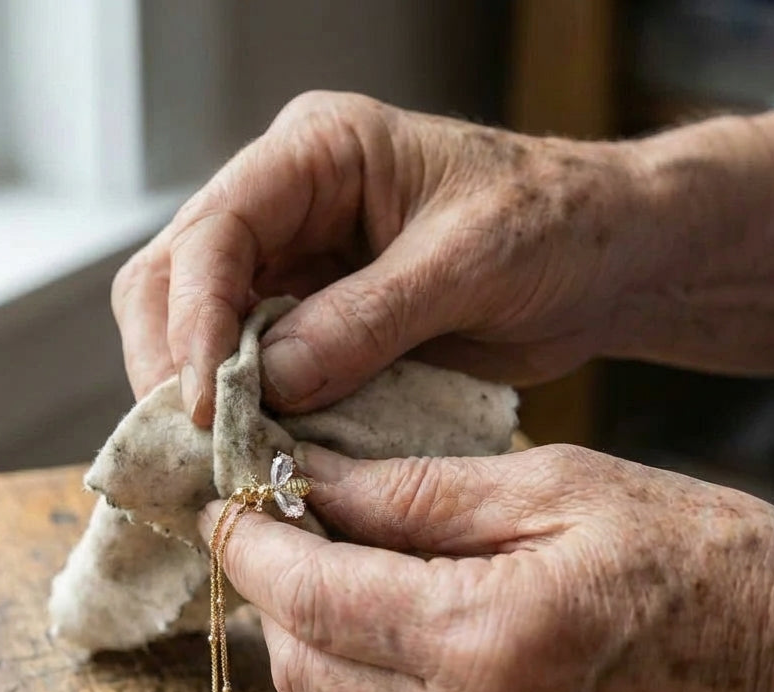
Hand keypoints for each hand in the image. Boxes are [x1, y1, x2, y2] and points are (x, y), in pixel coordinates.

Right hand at [113, 90, 773, 426]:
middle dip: (171, 360)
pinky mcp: (308, 321)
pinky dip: (241, 410)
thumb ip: (368, 319)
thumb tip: (268, 383)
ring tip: (214, 455)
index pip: (216, 229)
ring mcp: (291, 264)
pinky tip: (251, 448)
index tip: (201, 401)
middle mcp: (285, 203)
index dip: (193, 318)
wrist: (601, 259)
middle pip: (173, 277)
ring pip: (194, 326)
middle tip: (190, 441)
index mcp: (317, 154)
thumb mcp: (469, 262)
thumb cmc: (555, 226)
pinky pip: (245, 366)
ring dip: (195, 392)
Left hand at [198, 443, 773, 691]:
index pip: (312, 598)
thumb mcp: (558, 488)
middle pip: (304, 669)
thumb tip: (306, 479)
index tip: (223, 510)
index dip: (250, 549)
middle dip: (276, 598)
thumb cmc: (699, 560)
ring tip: (348, 589)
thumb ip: (414, 492)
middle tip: (286, 537)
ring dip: (317, 652)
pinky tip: (402, 653)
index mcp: (493, 637)